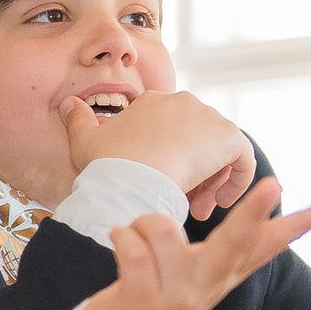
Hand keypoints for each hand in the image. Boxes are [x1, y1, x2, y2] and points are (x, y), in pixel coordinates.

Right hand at [60, 91, 255, 218]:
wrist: (130, 179)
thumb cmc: (106, 164)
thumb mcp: (83, 139)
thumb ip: (77, 119)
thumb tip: (67, 104)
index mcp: (154, 101)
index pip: (172, 128)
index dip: (169, 157)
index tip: (162, 182)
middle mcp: (184, 102)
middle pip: (198, 140)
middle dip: (193, 171)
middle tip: (184, 201)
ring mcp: (208, 117)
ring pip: (219, 151)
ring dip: (211, 181)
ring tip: (198, 208)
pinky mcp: (228, 137)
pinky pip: (242, 158)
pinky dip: (235, 180)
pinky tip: (218, 203)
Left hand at [81, 179, 310, 309]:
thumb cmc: (155, 299)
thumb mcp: (199, 278)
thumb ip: (229, 249)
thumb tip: (265, 211)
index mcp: (223, 276)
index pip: (268, 246)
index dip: (301, 224)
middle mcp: (206, 286)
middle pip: (235, 242)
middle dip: (253, 211)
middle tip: (274, 183)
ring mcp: (176, 296)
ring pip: (163, 229)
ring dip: (142, 223)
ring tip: (135, 238)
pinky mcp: (141, 302)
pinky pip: (132, 248)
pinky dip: (121, 236)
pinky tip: (120, 242)